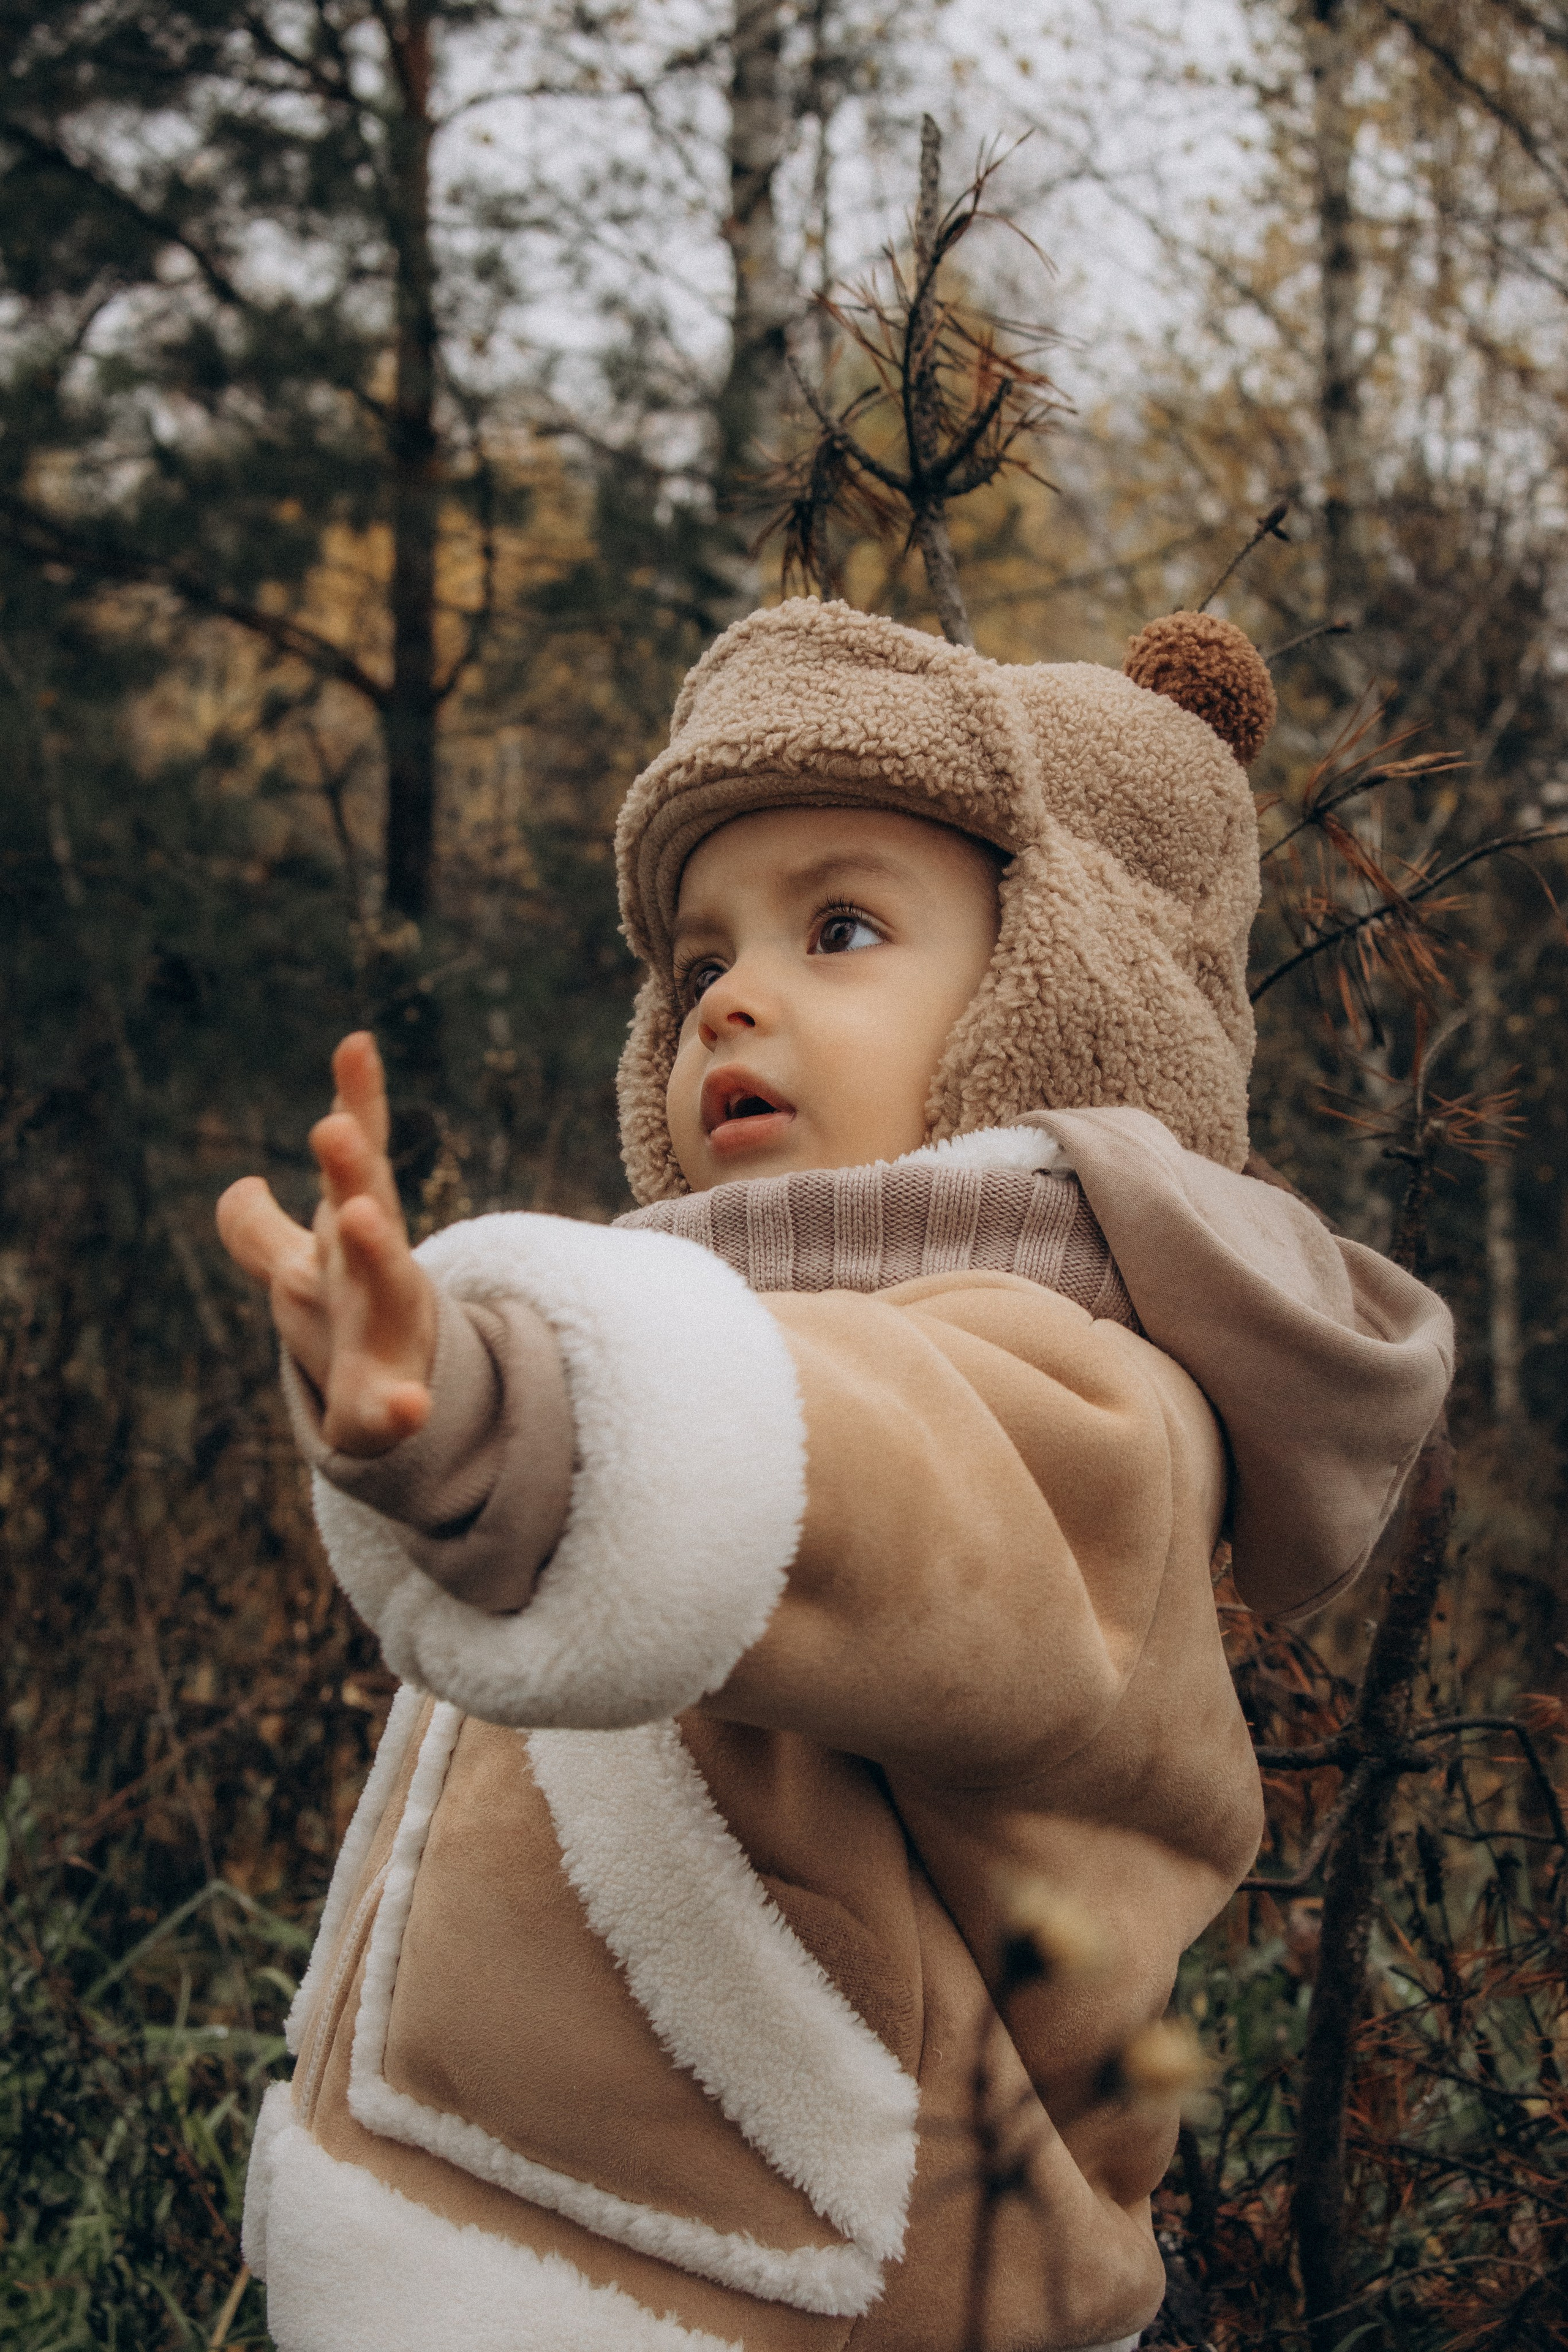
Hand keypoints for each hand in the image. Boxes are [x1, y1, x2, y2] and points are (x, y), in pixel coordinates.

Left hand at [217, 1032, 437, 1457]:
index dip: (356, 1103)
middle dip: (352, 1168)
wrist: (396, 1406)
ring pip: (387, 1284)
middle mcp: (377, 1270)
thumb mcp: (298, 1270)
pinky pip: (397, 1403)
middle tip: (331, 1126)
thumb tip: (239, 1185)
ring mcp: (389, 1329)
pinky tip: (410, 1409)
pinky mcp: (390, 1396)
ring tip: (361, 1214)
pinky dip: (404, 1406)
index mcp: (352, 1233)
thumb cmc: (349, 1323)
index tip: (355, 1044)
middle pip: (367, 1207)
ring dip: (377, 1248)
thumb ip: (258, 1230)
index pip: (354, 1160)